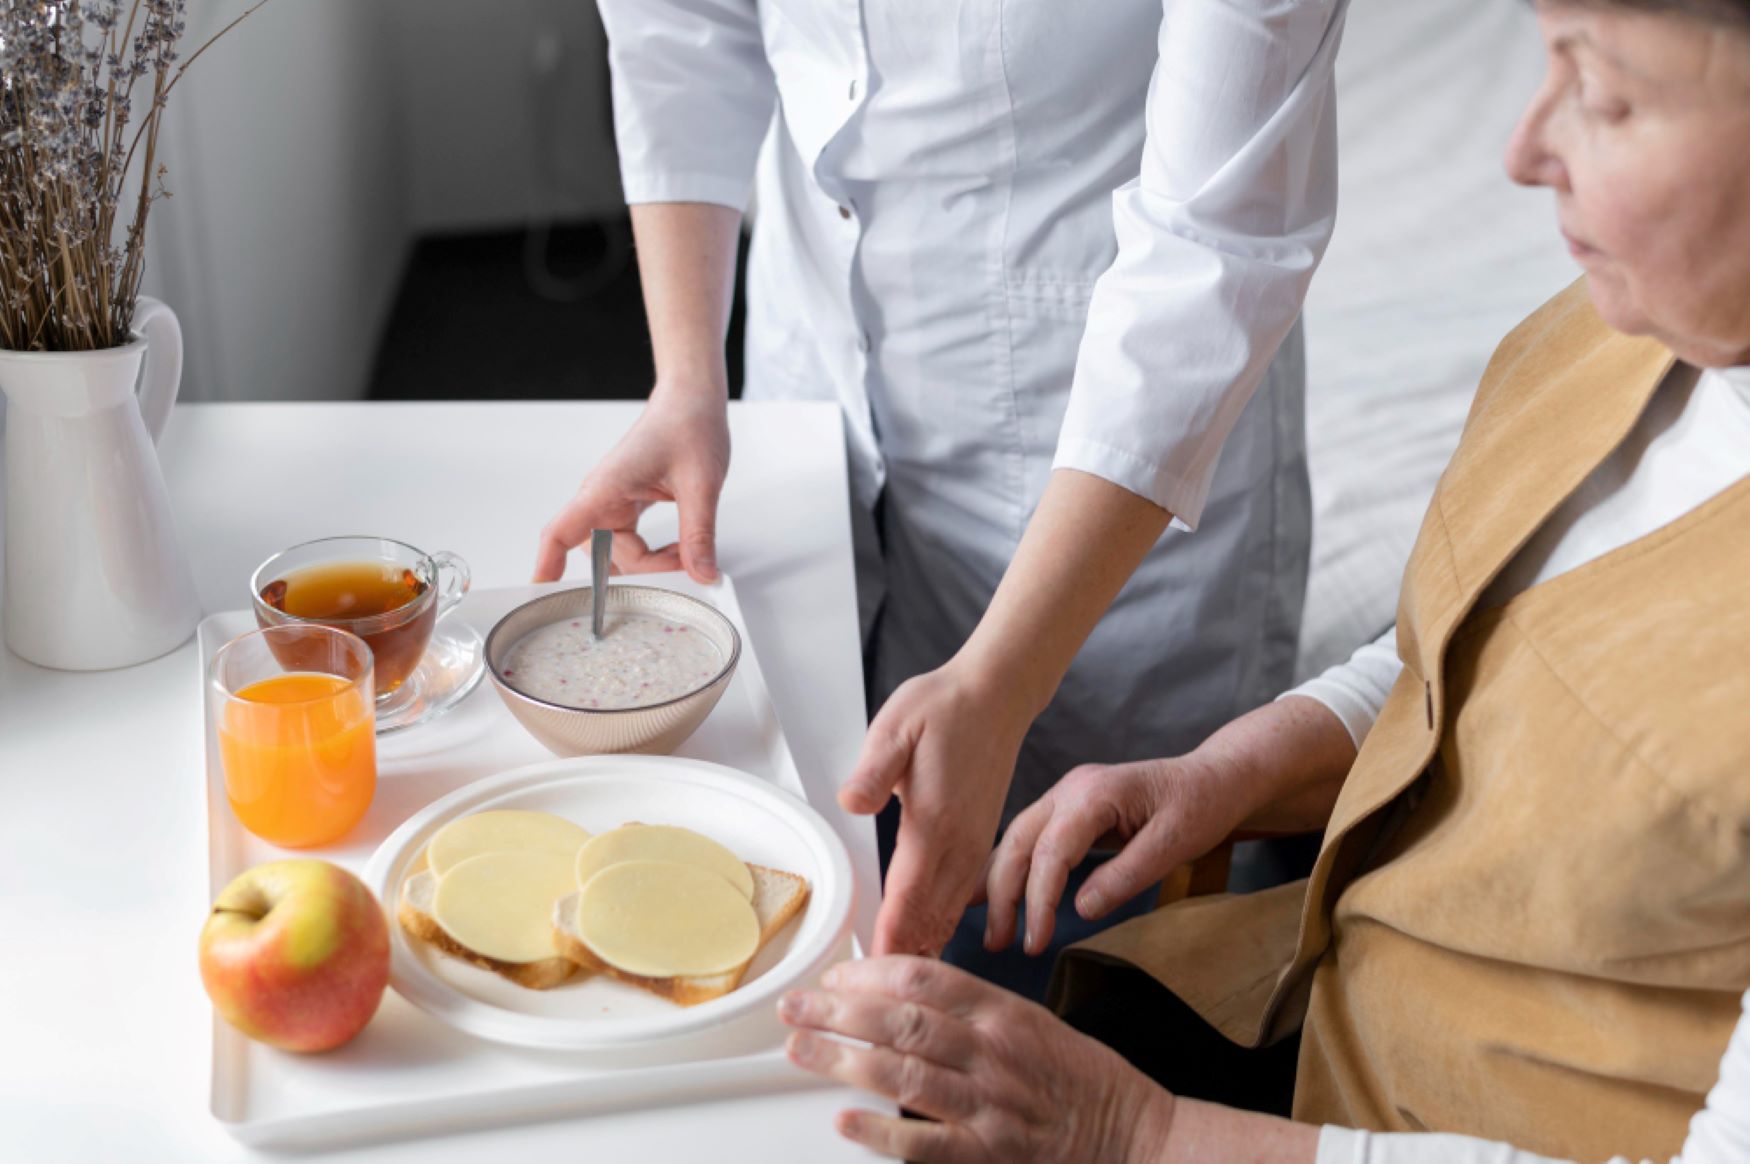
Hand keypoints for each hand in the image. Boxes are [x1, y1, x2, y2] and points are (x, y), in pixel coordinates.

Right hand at [533, 387, 729, 583]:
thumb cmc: (687, 424)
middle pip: (601, 554)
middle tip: (680, 568)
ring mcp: (615, 501)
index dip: (547, 565)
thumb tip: (702, 573)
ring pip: (620, 551)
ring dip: (650, 562)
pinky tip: (680, 551)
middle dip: (639, 570)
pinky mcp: (630, 503)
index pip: (560, 532)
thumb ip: (698, 534)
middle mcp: (603, 497)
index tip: (541, 594)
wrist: (692, 399)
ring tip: (686, 555)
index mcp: (605, 488)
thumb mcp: (700, 485)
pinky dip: (654, 553)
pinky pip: (632, 541)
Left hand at [780, 955, 1175, 1162]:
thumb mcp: (1027, 1018)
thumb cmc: (1075, 1075)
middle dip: (837, 1010)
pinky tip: (846, 1120)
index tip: (832, 977)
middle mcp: (992, 1051)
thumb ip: (967, 1007)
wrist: (1130, 1131)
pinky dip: (883, 1131)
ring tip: (801, 1051)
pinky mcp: (990, 1154)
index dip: (868, 972)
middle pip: (901, 1019)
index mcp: (1001, 1010)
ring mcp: (990, 1104)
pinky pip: (926, 1143)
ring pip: (904, 1073)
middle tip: (793, 1006)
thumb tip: (896, 992)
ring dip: (843, 1060)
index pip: (922, 976)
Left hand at [841, 660, 1033, 956]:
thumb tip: (853, 802)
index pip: (908, 892)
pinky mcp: (981, 832)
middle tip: (883, 992)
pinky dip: (948, 916)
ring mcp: (974, 838)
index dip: (890, 933)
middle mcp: (959, 838)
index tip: (874, 970)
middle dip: (907, 951)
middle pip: (930, 910)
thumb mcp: (897, 729)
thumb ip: (874, 770)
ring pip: (950, 905)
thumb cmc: (943, 707)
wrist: (994, 695)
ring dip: (928, 939)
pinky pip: (965, 887)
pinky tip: (938, 930)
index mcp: (935, 820)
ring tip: (908, 977)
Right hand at [984, 754, 1250, 955]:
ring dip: (998, 883)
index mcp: (1094, 793)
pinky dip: (1009, 867)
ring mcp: (1065, 794)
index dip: (1038, 901)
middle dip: (1002, 894)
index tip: (1035, 943)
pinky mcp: (1068, 808)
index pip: (1051, 851)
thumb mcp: (1176, 843)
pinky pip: (1029, 838)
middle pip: (1019, 841)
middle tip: (996, 943)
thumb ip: (1127, 875)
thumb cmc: (1200, 805)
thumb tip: (1081, 910)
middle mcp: (1070, 789)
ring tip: (991, 930)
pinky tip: (992, 893)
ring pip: (1016, 838)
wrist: (1212, 777)